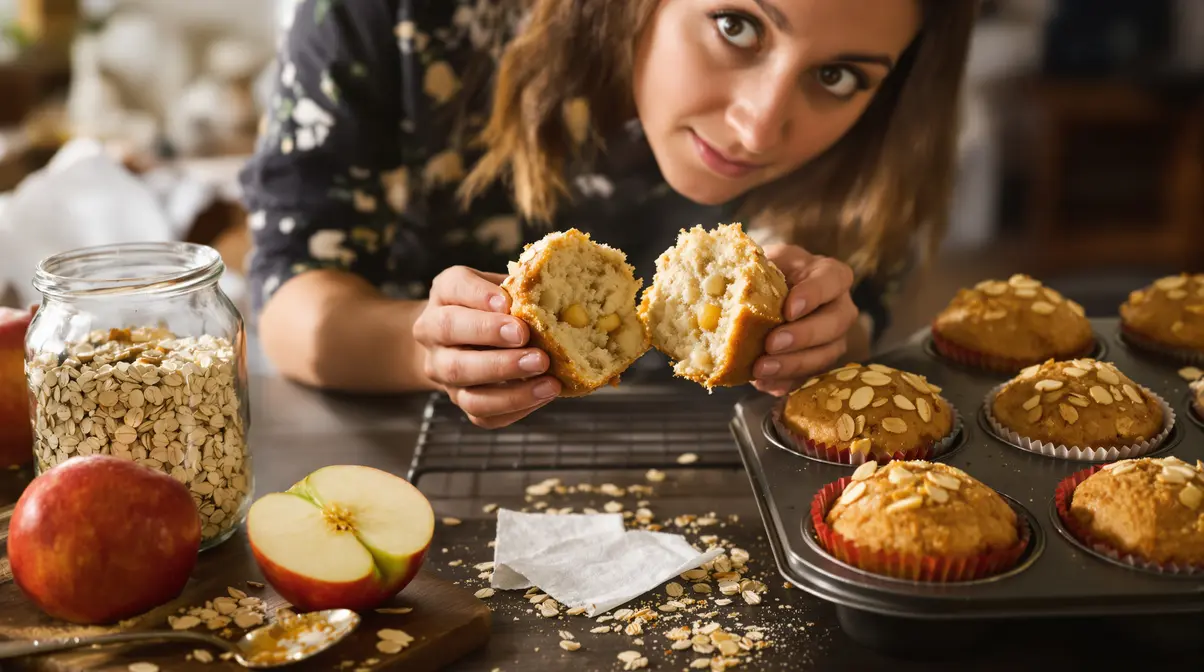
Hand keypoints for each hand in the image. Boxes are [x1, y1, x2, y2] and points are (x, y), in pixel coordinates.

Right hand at [412, 266, 560, 427]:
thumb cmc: (493, 308)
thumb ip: (520, 290)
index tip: (507, 302)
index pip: (454, 286)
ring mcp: (442, 370)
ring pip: (463, 380)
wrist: (462, 341)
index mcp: (445, 293)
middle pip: (450, 331)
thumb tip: (557, 299)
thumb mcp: (502, 288)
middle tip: (527, 339)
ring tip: (548, 381)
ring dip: (508, 385)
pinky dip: (514, 407)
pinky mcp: (459, 399)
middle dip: (490, 336)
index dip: (479, 295)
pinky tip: (543, 396)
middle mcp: (432, 331)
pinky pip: (481, 413)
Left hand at [752, 245, 858, 395]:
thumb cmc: (766, 273)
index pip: (832, 279)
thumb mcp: (761, 261)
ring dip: (793, 365)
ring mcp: (833, 338)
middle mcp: (838, 307)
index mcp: (828, 274)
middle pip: (835, 323)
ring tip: (761, 370)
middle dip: (803, 336)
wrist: (765, 294)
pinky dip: (785, 382)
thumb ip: (752, 269)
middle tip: (772, 344)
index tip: (789, 309)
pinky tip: (763, 383)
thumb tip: (720, 284)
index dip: (814, 295)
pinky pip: (808, 377)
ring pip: (825, 355)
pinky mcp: (818, 363)